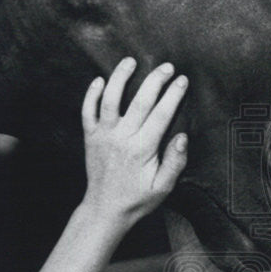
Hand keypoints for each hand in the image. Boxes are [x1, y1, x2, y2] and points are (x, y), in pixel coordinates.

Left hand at [81, 57, 188, 224]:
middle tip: (167, 66)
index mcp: (142, 149)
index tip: (183, 80)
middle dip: (155, 80)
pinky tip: (100, 79)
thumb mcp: (164, 187)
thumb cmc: (138, 199)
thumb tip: (183, 137)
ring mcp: (103, 136)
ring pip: (111, 99)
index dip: (173, 95)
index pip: (161, 115)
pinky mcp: (90, 137)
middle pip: (140, 101)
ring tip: (131, 61)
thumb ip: (175, 162)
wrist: (106, 210)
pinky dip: (92, 93)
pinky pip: (87, 110)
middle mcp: (122, 138)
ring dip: (121, 77)